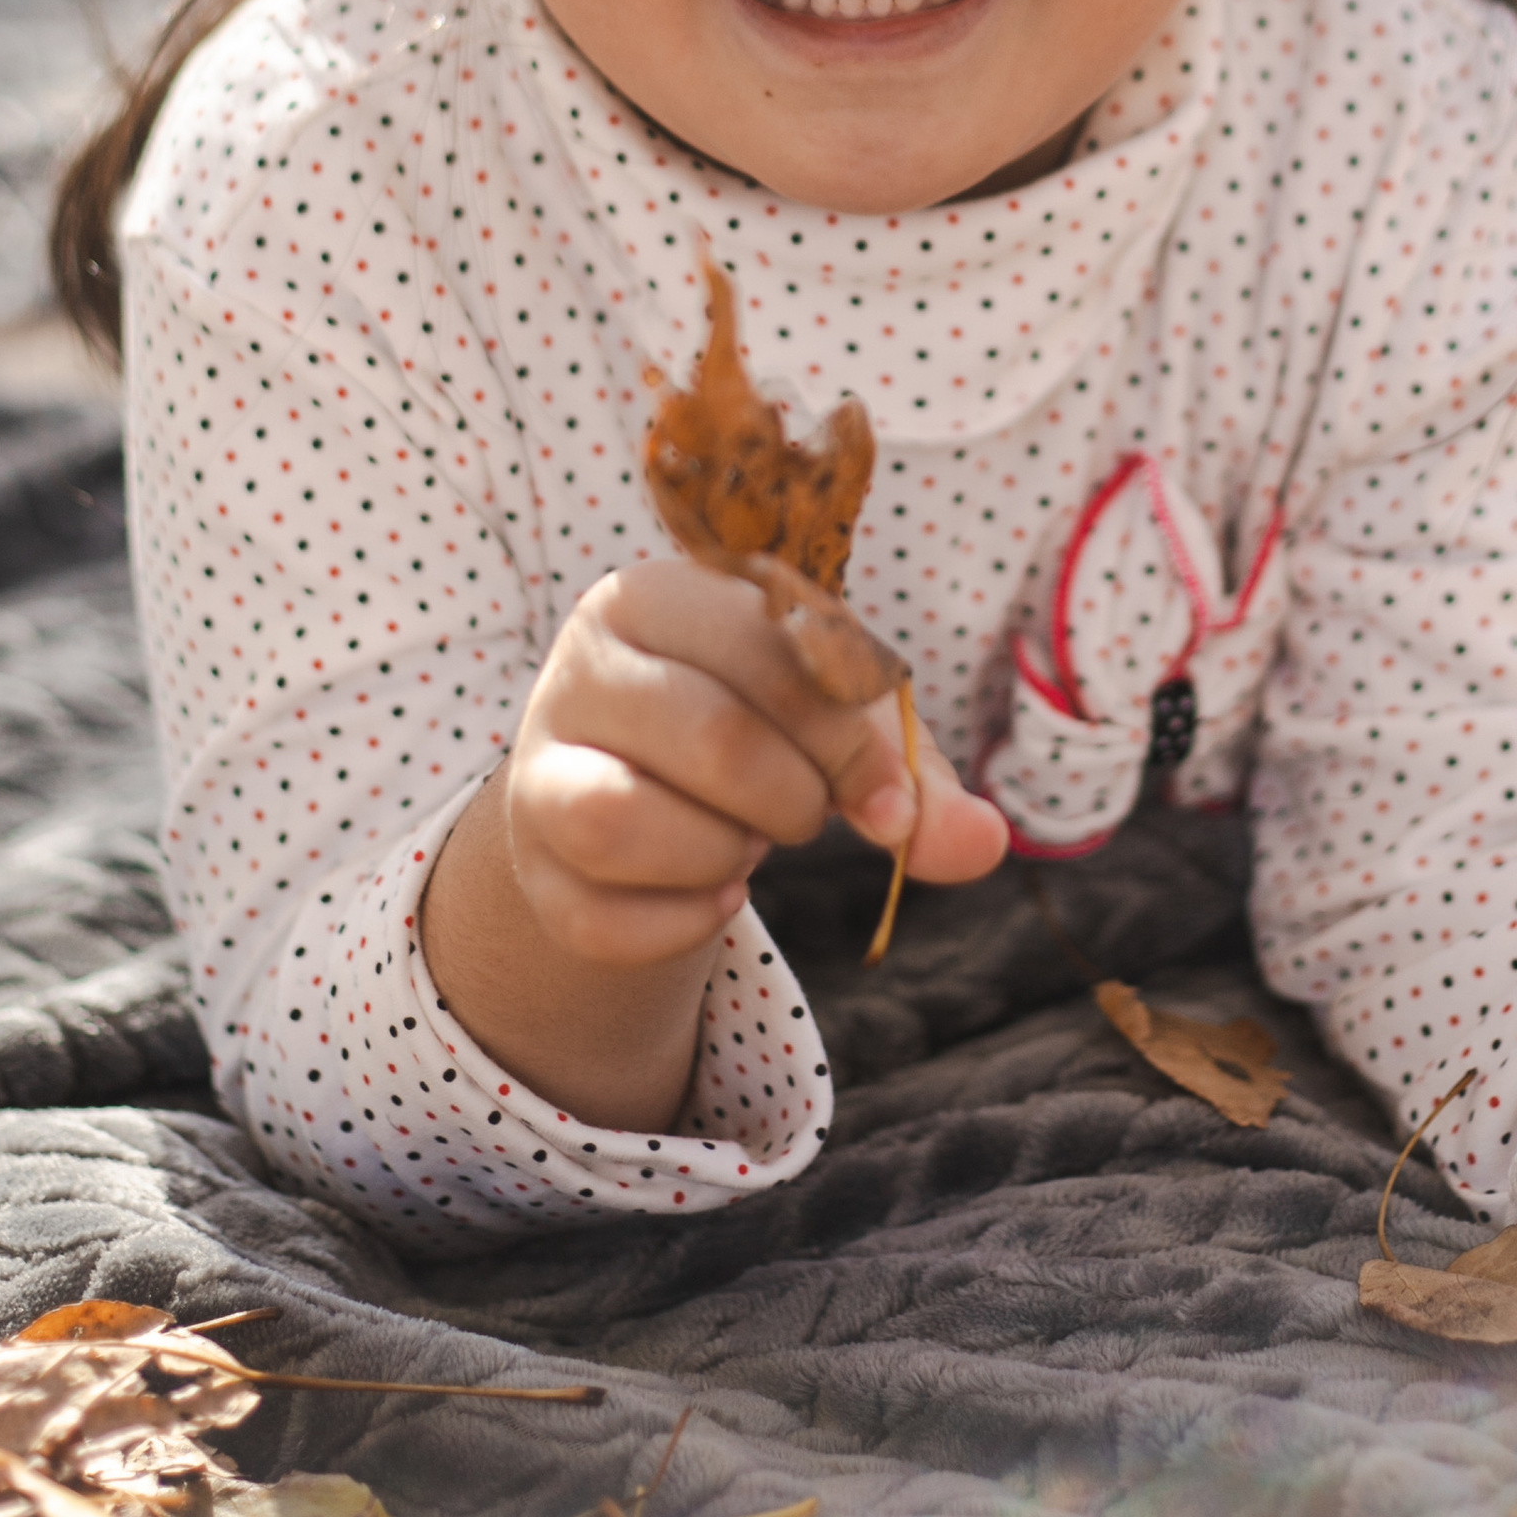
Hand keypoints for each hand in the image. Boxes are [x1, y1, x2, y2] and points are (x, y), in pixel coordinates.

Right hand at [422, 555, 1005, 1129]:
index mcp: (663, 592)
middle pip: (712, 738)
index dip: (849, 742)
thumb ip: (916, 781)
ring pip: (619, 821)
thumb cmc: (753, 729)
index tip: (890, 803)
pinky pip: (596, 916)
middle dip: (791, 801)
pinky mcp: (530, 863)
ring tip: (742, 843)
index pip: (770, 653)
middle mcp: (584, 663)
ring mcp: (538, 764)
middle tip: (804, 817)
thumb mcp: (836, 732)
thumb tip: (986, 845)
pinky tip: (712, 896)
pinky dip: (679, 924)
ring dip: (718, 854)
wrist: (631, 783)